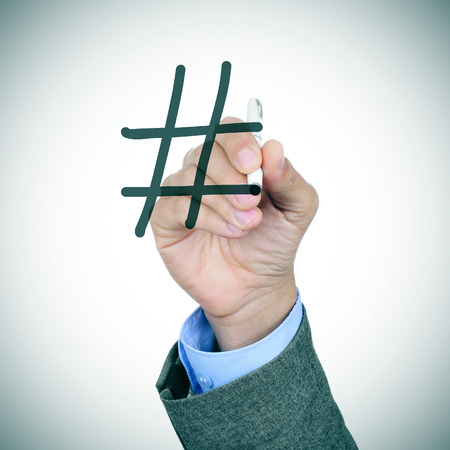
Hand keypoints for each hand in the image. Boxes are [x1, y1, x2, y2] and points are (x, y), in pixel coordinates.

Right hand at [150, 117, 318, 350]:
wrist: (256, 286)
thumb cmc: (274, 243)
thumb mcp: (297, 210)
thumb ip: (289, 179)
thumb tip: (273, 147)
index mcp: (237, 162)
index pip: (228, 131)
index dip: (237, 141)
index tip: (253, 164)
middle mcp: (207, 173)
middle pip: (206, 151)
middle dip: (231, 177)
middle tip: (252, 203)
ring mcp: (183, 194)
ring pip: (190, 177)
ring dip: (221, 201)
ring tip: (247, 225)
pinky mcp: (167, 219)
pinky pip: (175, 205)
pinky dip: (205, 217)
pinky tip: (229, 232)